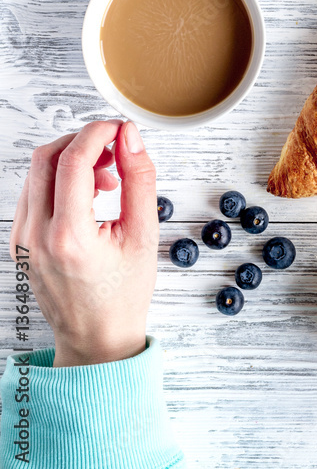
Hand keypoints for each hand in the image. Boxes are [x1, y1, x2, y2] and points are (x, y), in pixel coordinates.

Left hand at [9, 120, 158, 366]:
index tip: (119, 129)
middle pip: (45, 158)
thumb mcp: (145, 234)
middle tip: (114, 151)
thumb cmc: (124, 294)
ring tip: (107, 180)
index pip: (72, 160)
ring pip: (36, 173)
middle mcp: (36, 236)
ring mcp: (22, 240)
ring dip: (71, 161)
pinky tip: (88, 197)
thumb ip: (139, 179)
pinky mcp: (19, 241)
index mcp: (69, 237)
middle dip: (82, 142)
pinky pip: (33, 193)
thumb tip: (130, 137)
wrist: (97, 339)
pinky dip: (59, 181)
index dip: (97, 133)